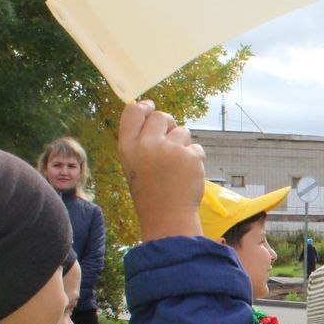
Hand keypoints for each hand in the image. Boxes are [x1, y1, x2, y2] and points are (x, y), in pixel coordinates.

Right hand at [118, 100, 205, 240]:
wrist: (167, 216)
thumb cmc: (151, 190)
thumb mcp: (134, 164)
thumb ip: (141, 141)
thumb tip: (154, 114)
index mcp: (127, 146)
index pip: (133, 111)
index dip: (144, 107)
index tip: (151, 107)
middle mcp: (146, 144)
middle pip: (161, 116)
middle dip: (168, 125)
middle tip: (170, 144)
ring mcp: (169, 149)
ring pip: (182, 130)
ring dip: (183, 144)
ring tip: (176, 166)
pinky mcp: (190, 156)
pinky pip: (196, 147)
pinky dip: (194, 159)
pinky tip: (186, 175)